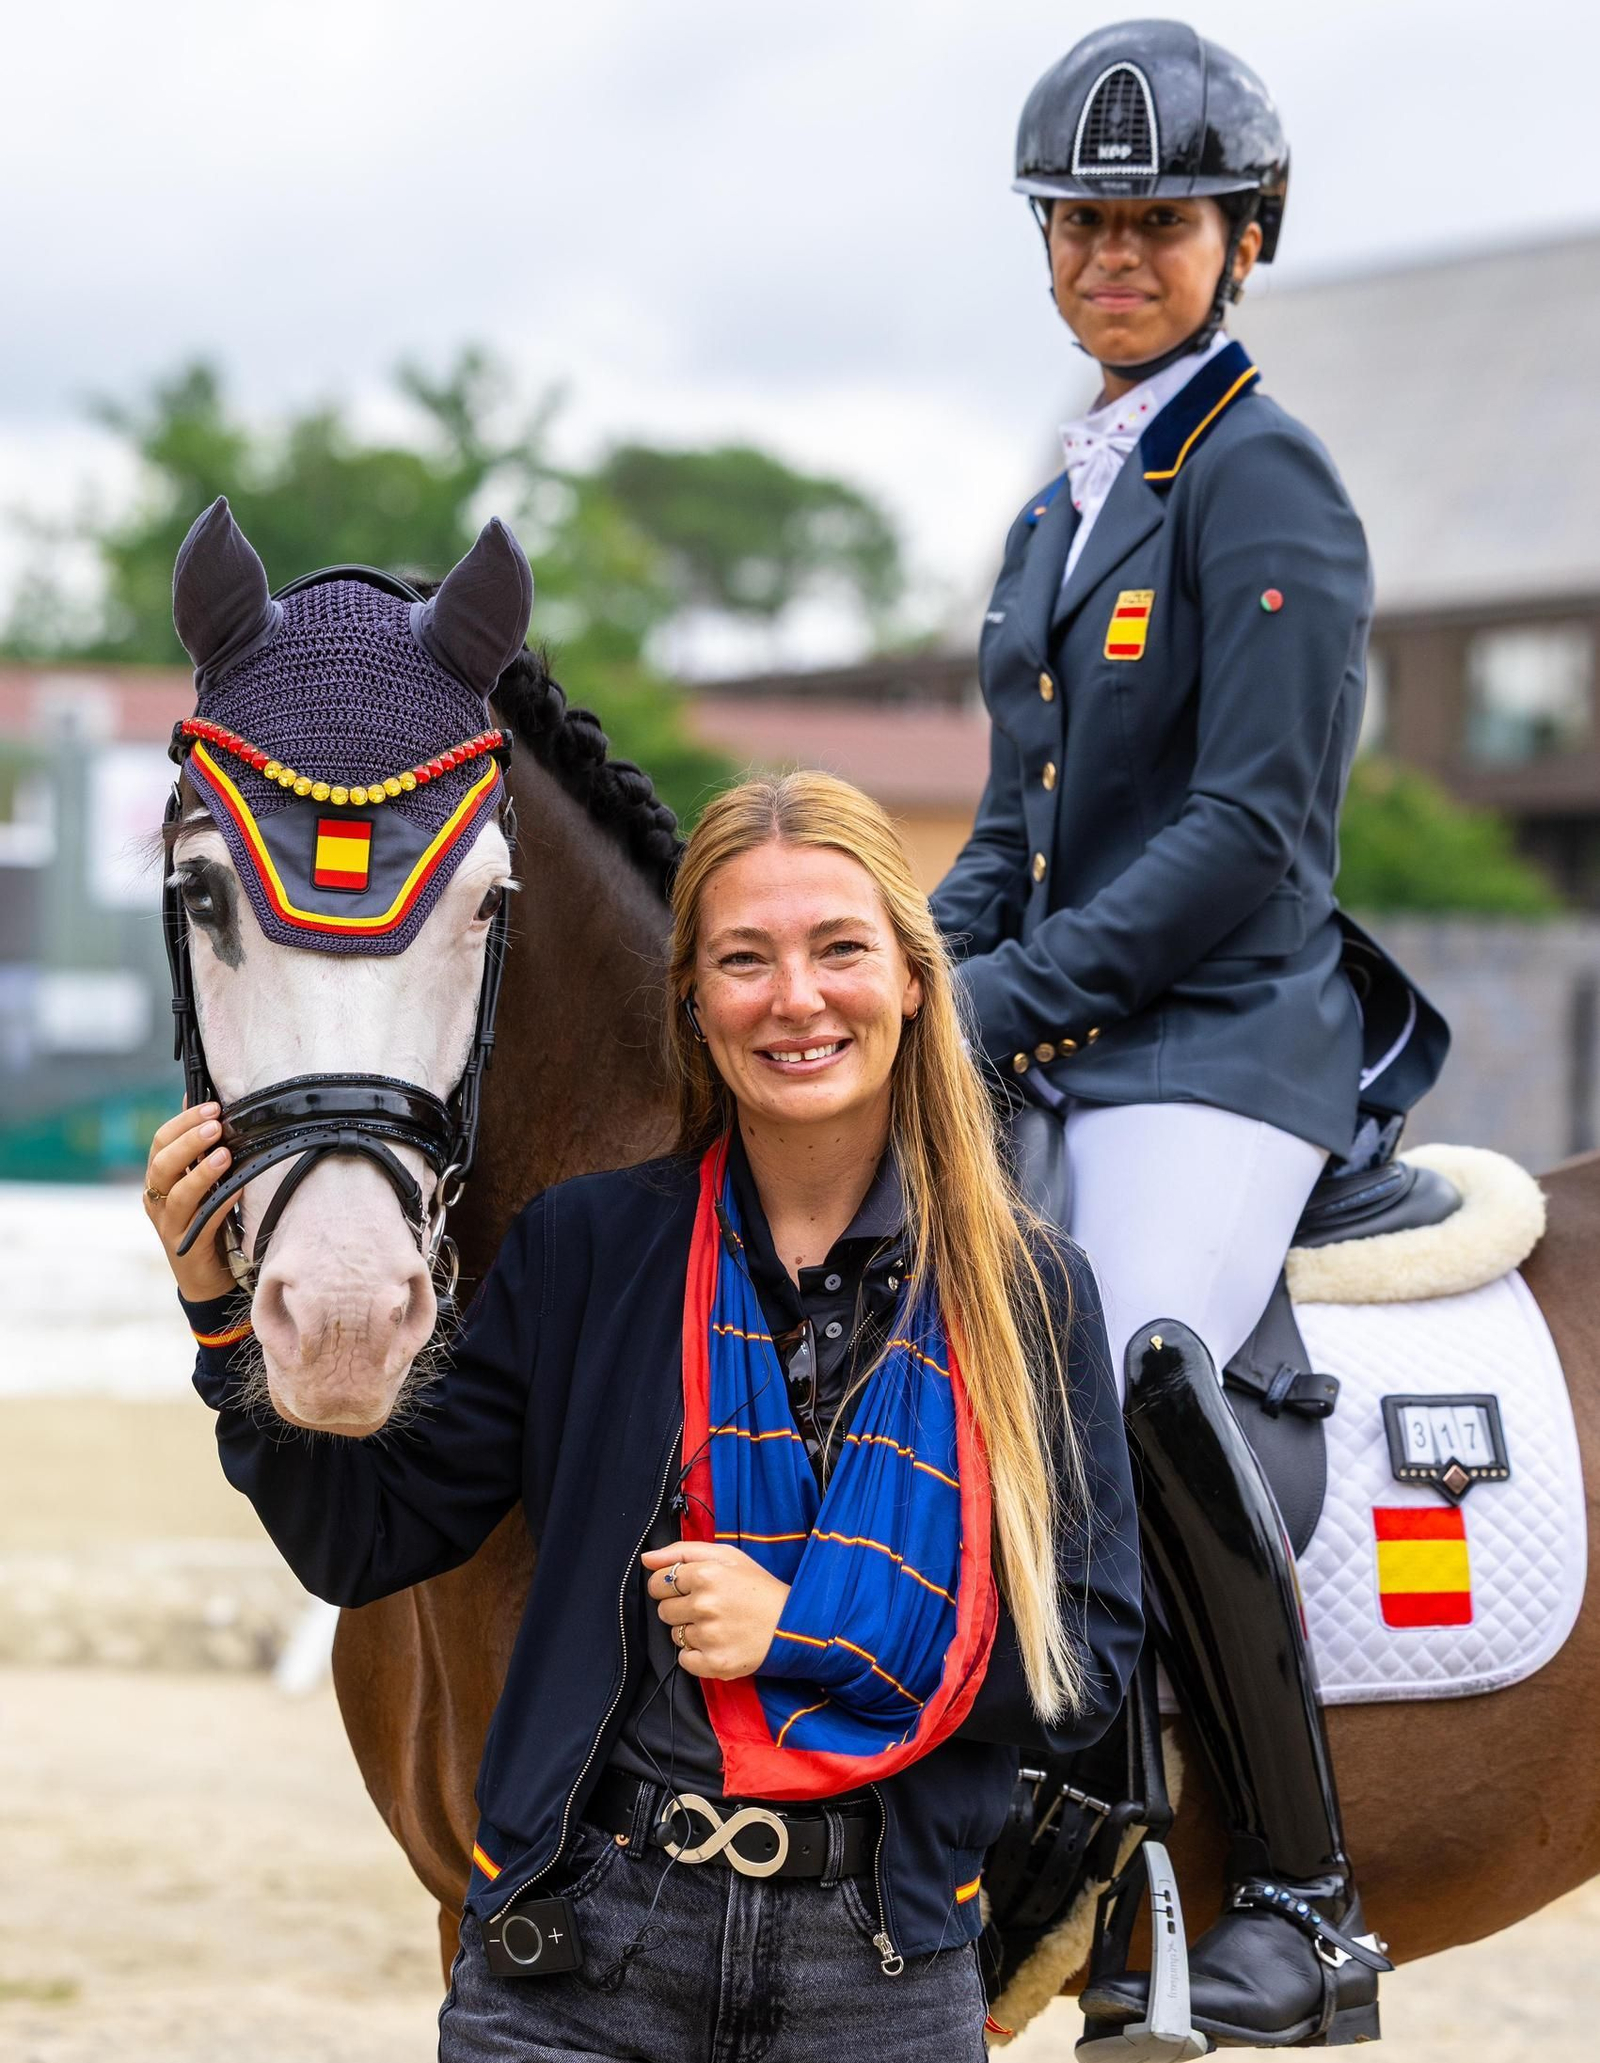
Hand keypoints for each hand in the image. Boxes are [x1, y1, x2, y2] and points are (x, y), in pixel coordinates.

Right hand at [143, 1103, 236, 1303]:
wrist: (205, 1275)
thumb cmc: (206, 1219)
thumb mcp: (201, 1181)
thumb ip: (199, 1148)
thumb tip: (202, 1101)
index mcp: (159, 1178)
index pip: (161, 1142)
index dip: (183, 1122)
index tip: (211, 1107)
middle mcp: (156, 1199)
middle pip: (163, 1164)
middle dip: (190, 1141)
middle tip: (216, 1125)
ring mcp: (168, 1224)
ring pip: (177, 1194)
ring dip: (202, 1171)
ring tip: (225, 1155)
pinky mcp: (186, 1246)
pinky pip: (203, 1221)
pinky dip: (221, 1203)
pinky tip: (238, 1188)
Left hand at [642, 1540, 790, 1680]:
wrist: (791, 1625)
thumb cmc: (757, 1587)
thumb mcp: (726, 1556)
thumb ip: (682, 1552)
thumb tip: (646, 1559)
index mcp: (706, 1574)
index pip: (658, 1582)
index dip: (671, 1586)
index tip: (689, 1589)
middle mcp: (704, 1604)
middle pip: (663, 1610)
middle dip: (681, 1608)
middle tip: (708, 1607)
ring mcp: (709, 1636)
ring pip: (675, 1635)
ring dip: (691, 1631)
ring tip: (718, 1625)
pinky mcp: (714, 1663)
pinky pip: (684, 1660)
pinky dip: (696, 1655)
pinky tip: (718, 1643)